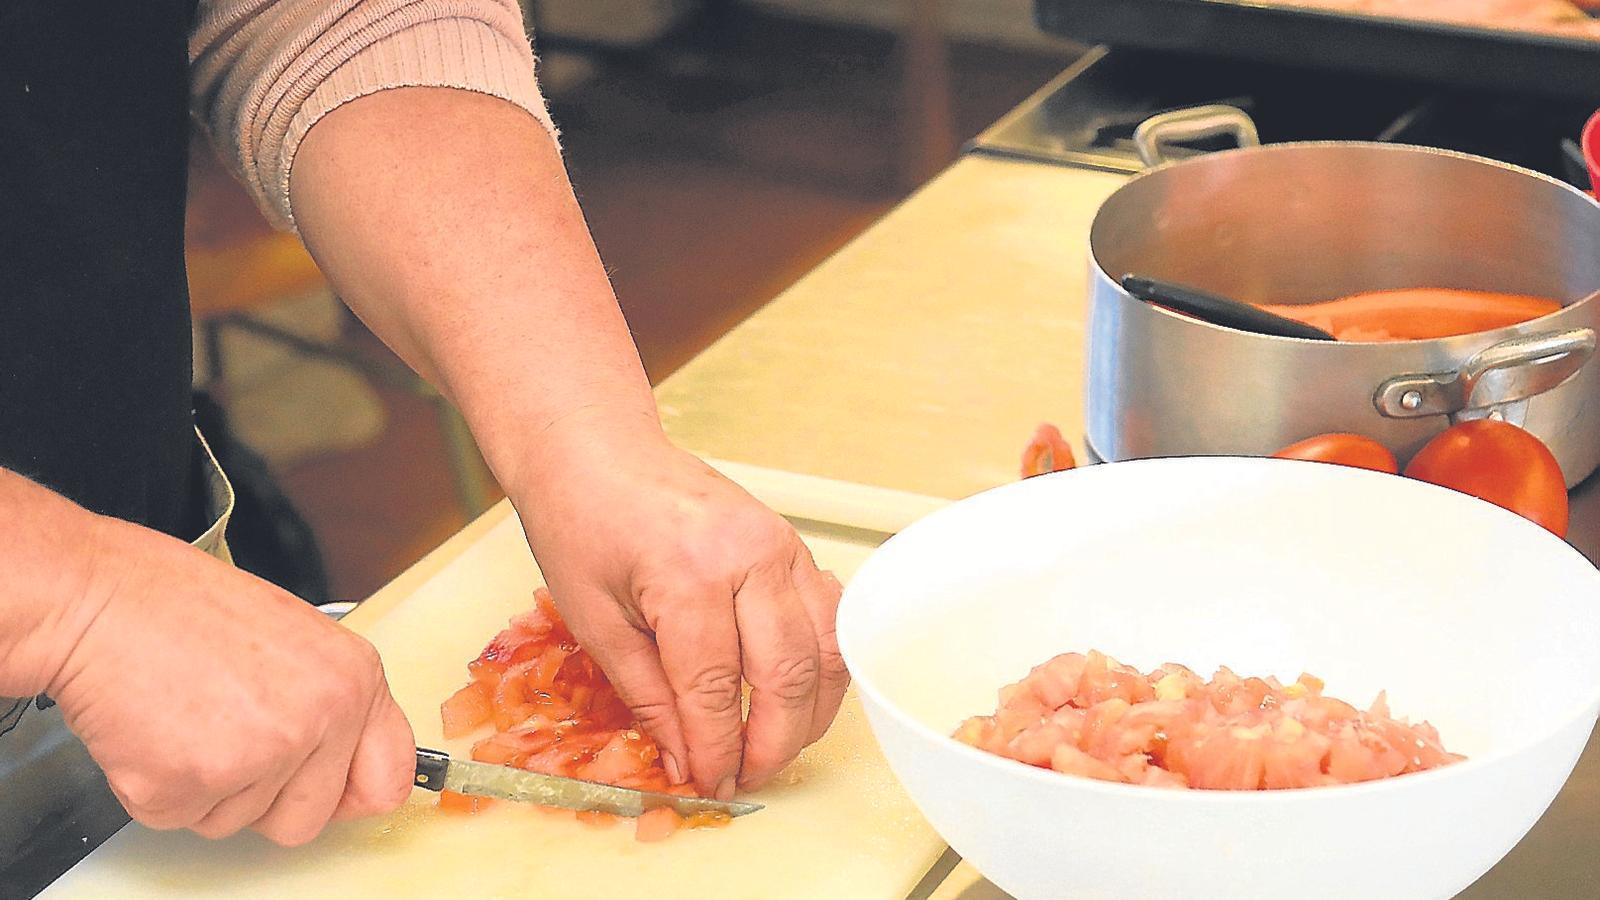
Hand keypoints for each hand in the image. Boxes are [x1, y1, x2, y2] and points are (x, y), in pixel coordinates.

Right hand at [42, 515, 415, 845]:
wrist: (100, 598)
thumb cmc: (184, 609)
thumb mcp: (296, 637)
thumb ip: (332, 702)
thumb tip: (351, 763)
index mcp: (354, 679)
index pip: (389, 779)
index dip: (352, 794)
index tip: (330, 790)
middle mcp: (320, 719)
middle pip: (306, 820)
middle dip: (264, 797)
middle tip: (226, 734)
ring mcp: (257, 755)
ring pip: (238, 824)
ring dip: (207, 787)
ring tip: (187, 716)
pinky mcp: (188, 785)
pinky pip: (181, 820)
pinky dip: (159, 788)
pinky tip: (155, 730)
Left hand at [512, 421, 846, 799]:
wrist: (598, 454)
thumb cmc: (582, 524)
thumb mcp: (594, 621)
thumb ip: (647, 695)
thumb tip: (686, 762)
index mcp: (689, 573)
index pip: (716, 689)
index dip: (717, 750)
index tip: (710, 786)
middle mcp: (750, 555)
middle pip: (786, 675)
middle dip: (772, 743)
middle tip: (746, 779)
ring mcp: (781, 546)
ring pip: (825, 650)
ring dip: (809, 713)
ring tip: (775, 749)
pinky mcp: (793, 546)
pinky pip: (828, 618)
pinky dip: (822, 667)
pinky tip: (797, 697)